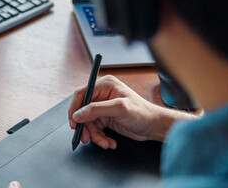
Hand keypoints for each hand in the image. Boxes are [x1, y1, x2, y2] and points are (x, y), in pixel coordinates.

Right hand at [68, 75, 197, 148]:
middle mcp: (102, 95)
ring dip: (95, 135)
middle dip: (85, 127)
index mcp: (105, 85)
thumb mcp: (119, 108)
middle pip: (83, 111)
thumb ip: (96, 109)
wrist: (153, 126)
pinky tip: (109, 142)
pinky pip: (95, 129)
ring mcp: (103, 107)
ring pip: (88, 123)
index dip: (75, 108)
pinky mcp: (105, 118)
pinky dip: (100, 138)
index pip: (81, 94)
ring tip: (104, 143)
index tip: (74, 122)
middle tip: (86, 138)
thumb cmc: (142, 113)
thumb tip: (78, 114)